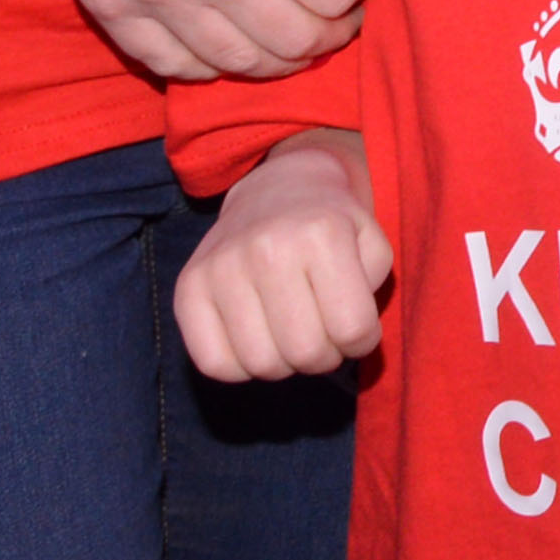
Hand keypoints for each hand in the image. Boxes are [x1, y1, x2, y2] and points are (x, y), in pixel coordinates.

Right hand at [172, 136, 387, 379]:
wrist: (277, 190)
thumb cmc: (331, 226)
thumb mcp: (371, 243)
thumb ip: (371, 290)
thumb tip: (347, 338)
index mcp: (322, 234)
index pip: (351, 328)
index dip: (362, 342)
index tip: (357, 331)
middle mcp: (267, 248)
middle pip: (305, 352)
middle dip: (325, 357)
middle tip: (324, 338)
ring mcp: (221, 268)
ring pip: (261, 364)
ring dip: (285, 365)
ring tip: (292, 336)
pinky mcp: (188, 288)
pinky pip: (214, 364)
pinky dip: (241, 369)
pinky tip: (257, 342)